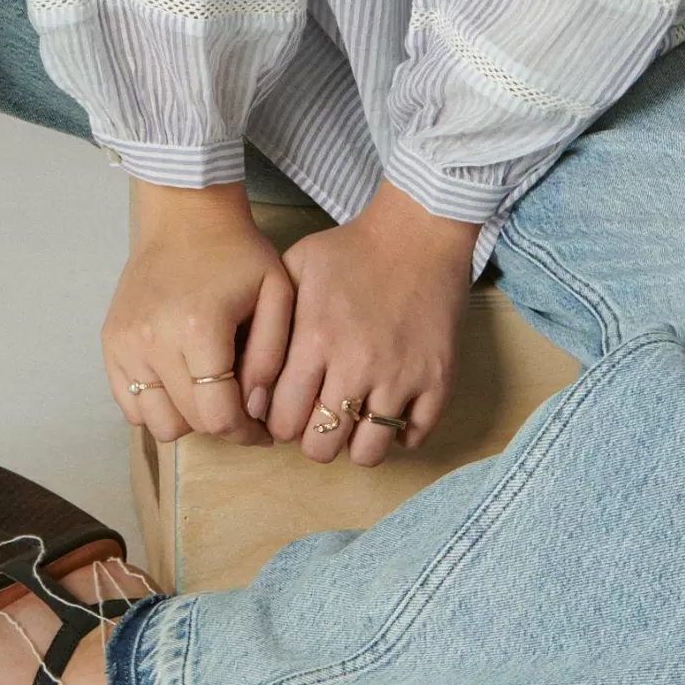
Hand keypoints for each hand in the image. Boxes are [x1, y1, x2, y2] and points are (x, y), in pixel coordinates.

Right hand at [101, 180, 291, 446]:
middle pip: (189, 422)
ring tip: (208, 394)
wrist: (186, 217)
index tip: (262, 428)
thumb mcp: (276, 296)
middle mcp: (153, 340)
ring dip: (187, 419)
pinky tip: (180, 384)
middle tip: (241, 410)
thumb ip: (270, 357)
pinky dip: (156, 407)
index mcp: (199, 329)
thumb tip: (254, 410)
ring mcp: (125, 343)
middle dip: (223, 425)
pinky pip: (129, 404)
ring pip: (156, 422)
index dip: (246, 432)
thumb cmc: (238, 255)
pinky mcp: (111, 342)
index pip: (219, 416)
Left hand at [245, 180, 477, 463]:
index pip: (282, 419)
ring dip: (355, 444)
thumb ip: (269, 320)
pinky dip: (400, 433)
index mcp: (315, 340)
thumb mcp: (296, 267)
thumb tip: (248, 374)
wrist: (418, 232)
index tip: (286, 412)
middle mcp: (356, 365)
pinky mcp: (437, 380)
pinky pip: (415, 436)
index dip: (279, 423)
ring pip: (368, 452)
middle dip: (313, 440)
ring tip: (353, 421)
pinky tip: (389, 411)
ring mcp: (400, 376)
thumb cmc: (352, 249)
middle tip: (318, 420)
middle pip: (321, 446)